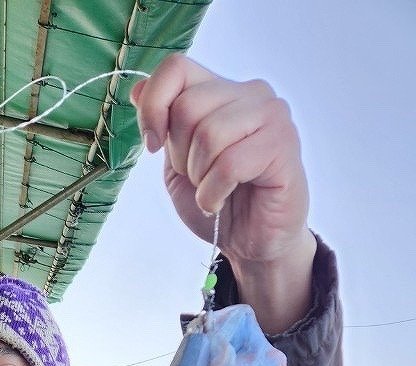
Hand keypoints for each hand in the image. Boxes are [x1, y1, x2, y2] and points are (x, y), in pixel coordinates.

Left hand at [131, 55, 316, 331]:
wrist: (250, 242)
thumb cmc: (217, 200)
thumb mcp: (176, 163)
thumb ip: (161, 125)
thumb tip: (136, 89)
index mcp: (221, 91)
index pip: (177, 68)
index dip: (154, 106)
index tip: (154, 146)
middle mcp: (250, 93)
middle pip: (188, 107)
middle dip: (181, 154)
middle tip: (199, 177)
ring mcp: (271, 115)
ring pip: (209, 134)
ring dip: (200, 176)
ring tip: (213, 190)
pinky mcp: (283, 144)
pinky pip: (231, 163)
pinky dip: (214, 192)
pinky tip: (220, 200)